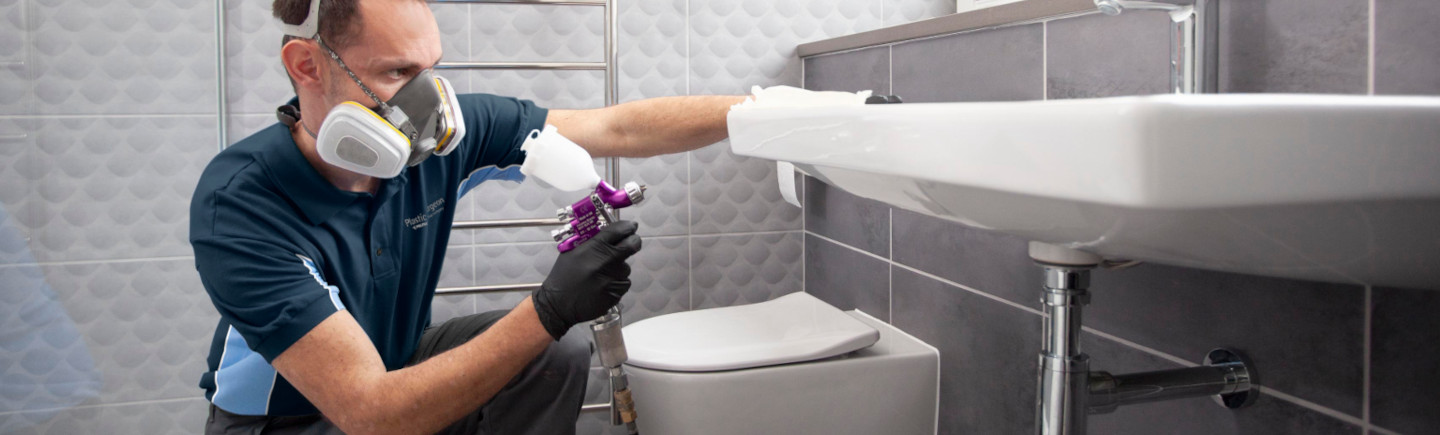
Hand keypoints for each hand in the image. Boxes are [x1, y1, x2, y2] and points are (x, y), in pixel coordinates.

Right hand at [532, 221, 641, 339]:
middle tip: (632, 242)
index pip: (617, 230)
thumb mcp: (572, 252)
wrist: (558, 304)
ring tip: (602, 275)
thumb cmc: (564, 277)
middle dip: (634, 241)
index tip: (631, 226)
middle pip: (632, 245)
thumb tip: (611, 234)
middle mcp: (604, 261)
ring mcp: (611, 278)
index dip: (628, 227)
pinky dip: (617, 283)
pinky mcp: (615, 293)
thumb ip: (592, 242)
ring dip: (619, 269)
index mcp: (592, 247)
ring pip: (626, 268)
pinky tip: (603, 286)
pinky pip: (624, 284)